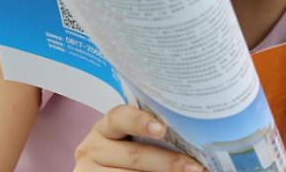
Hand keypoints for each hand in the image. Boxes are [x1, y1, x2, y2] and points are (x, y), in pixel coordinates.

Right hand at [73, 105, 204, 171]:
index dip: (140, 121)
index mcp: (105, 128)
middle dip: (169, 162)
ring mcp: (89, 171)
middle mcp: (92, 149)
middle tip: (196, 167)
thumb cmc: (129, 154)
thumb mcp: (133, 140)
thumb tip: (193, 140)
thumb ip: (154, 136)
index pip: (119, 118)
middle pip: (135, 155)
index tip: (162, 130)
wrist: (111, 170)